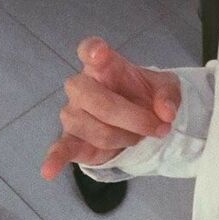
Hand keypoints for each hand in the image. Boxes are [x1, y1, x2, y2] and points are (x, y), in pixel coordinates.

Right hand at [41, 36, 180, 180]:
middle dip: (131, 116)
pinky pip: (61, 148)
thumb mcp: (167, 88)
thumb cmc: (147, 94)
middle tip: (157, 127)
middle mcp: (82, 85)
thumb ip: (169, 95)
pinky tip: (50, 169)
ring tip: (138, 137)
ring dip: (124, 137)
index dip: (93, 50)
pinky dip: (56, 159)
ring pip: (95, 128)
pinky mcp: (71, 139)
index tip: (100, 53)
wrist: (141, 119)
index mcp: (105, 65)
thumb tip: (166, 113)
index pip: (90, 49)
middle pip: (95, 98)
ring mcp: (73, 113)